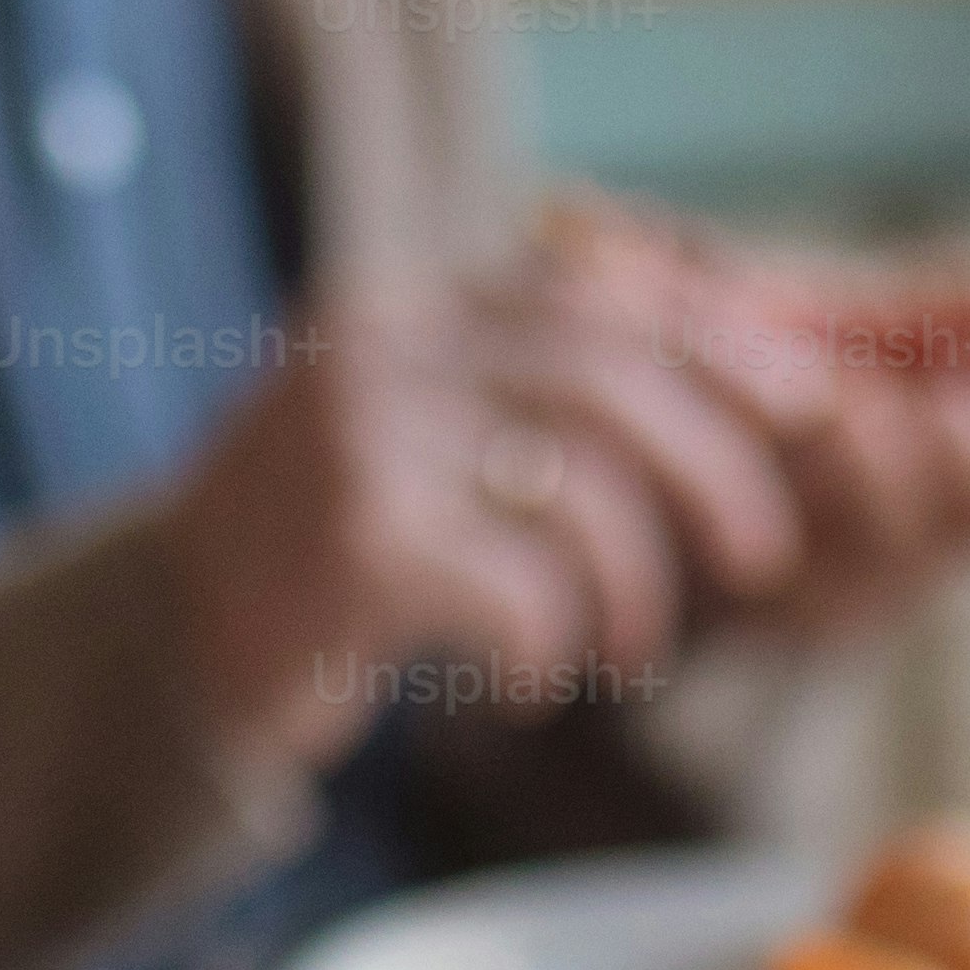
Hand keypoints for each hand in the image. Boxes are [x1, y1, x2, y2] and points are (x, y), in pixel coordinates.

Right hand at [158, 211, 969, 771]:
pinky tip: (525, 681)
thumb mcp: (425, 449)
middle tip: (762, 553)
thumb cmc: (327, 561)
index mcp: (407, 314)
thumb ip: (533, 405)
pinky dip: (549, 646)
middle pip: (603, 372)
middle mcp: (378, 351)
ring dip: (637, 582)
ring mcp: (357, 440)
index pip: (592, 288)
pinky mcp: (350, 544)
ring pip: (575, 484)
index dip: (717, 338)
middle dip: (715, 462)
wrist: (162, 652)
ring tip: (630, 649)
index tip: (807, 404)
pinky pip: (517, 587)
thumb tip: (737, 383)